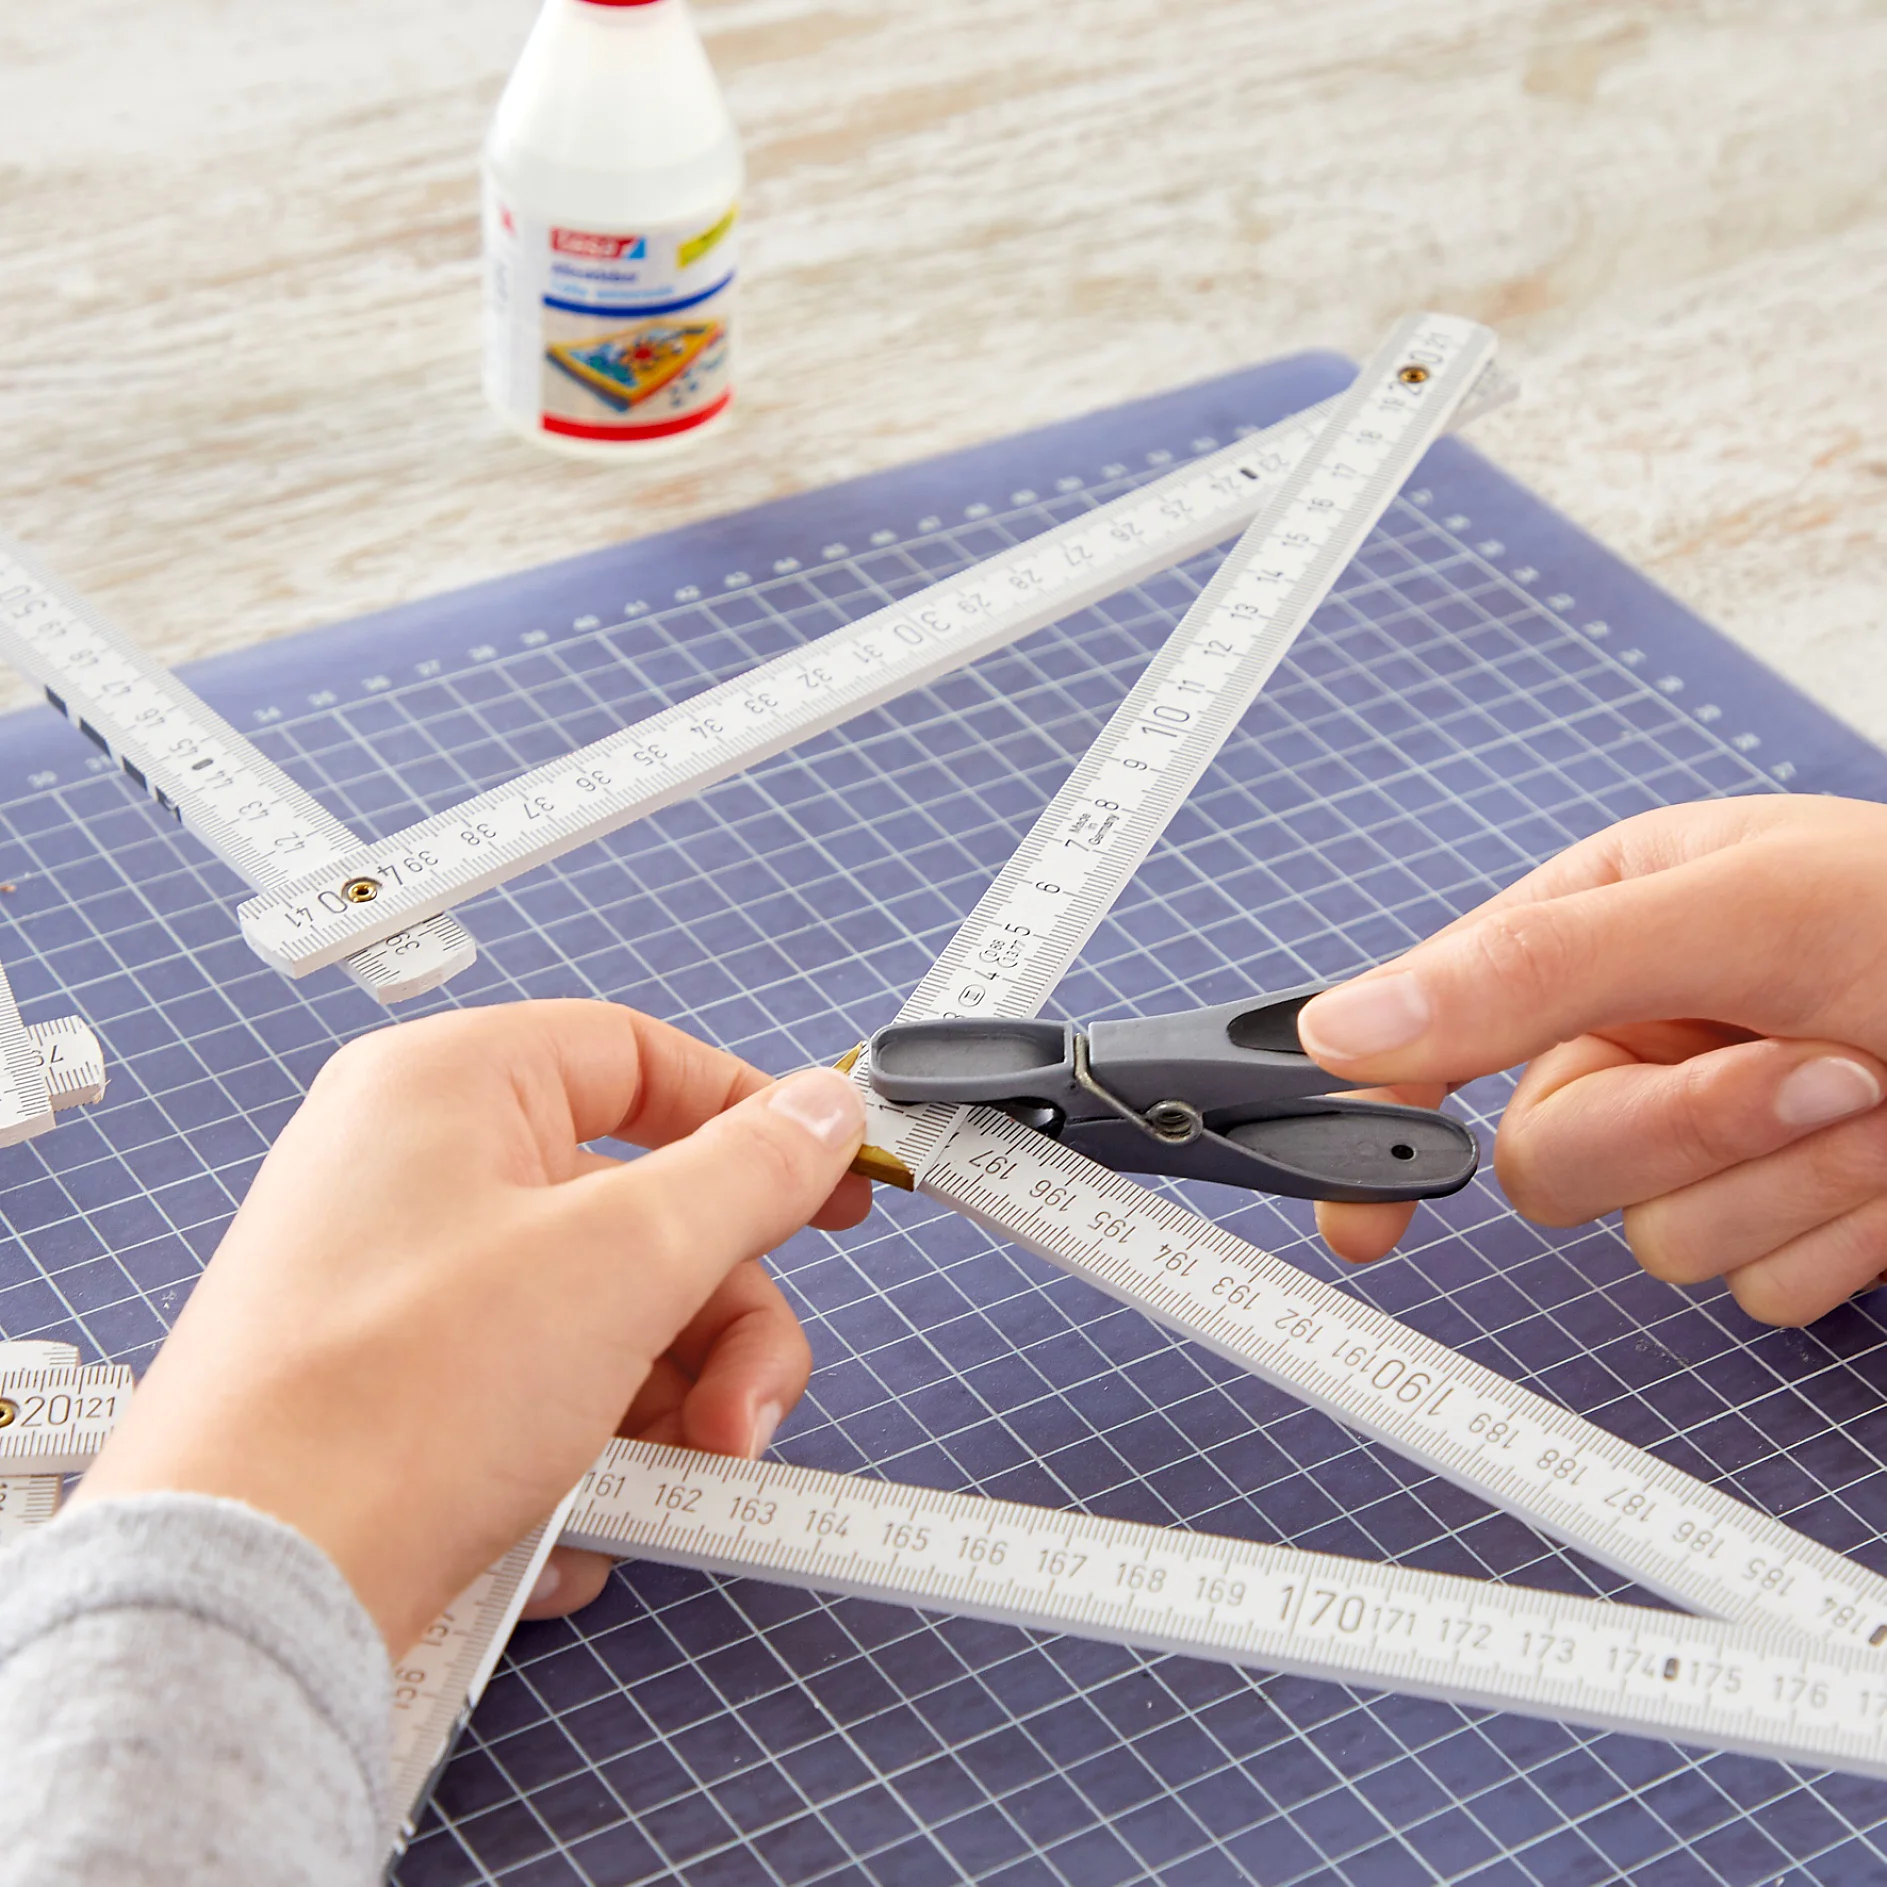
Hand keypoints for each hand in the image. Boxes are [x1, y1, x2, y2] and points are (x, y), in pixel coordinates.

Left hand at [67, 1001, 869, 1653]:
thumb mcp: (623, 1260)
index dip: (750, 1122)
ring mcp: (403, 1286)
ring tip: (663, 1487)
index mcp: (450, 1088)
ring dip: (668, 1408)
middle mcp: (418, 1172)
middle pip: (641, 1213)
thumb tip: (824, 1110)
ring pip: (604, 1316)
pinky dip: (582, 1457)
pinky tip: (563, 1521)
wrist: (246, 1597)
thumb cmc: (393, 1402)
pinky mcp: (397, 1391)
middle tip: (742, 1414)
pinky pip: (541, 1391)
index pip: (642, 1058)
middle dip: (718, 1329)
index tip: (829, 1193)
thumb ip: (747, 1172)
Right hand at [1295, 796, 1886, 1325]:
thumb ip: (1532, 968)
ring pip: (1652, 1236)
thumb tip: (1347, 1027)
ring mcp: (1719, 1142)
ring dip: (1785, 1182)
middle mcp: (1647, 1038)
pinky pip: (1754, 1288)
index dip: (1387, 1119)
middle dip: (1682, 1132)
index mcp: (1605, 928)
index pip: (1443, 1027)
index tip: (1362, 1220)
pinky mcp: (1795, 1228)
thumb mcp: (1739, 911)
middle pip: (1552, 1156)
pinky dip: (1837, 1242)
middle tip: (1809, 1071)